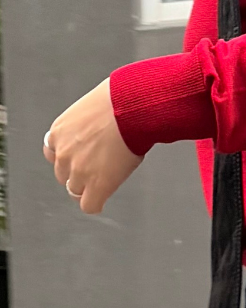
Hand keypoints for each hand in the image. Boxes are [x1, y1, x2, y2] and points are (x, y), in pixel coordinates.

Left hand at [43, 79, 143, 214]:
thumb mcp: (90, 110)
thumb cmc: (119, 102)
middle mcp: (63, 152)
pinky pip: (89, 205)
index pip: (53, 154)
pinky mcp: (96, 185)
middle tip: (97, 168)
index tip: (80, 158)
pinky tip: (103, 198)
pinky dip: (95, 203)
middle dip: (78, 172)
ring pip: (75, 190)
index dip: (68, 158)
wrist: (130, 108)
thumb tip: (98, 134)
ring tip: (105, 180)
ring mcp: (78, 170)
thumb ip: (85, 128)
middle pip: (63, 174)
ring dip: (88, 187)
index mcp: (59, 131)